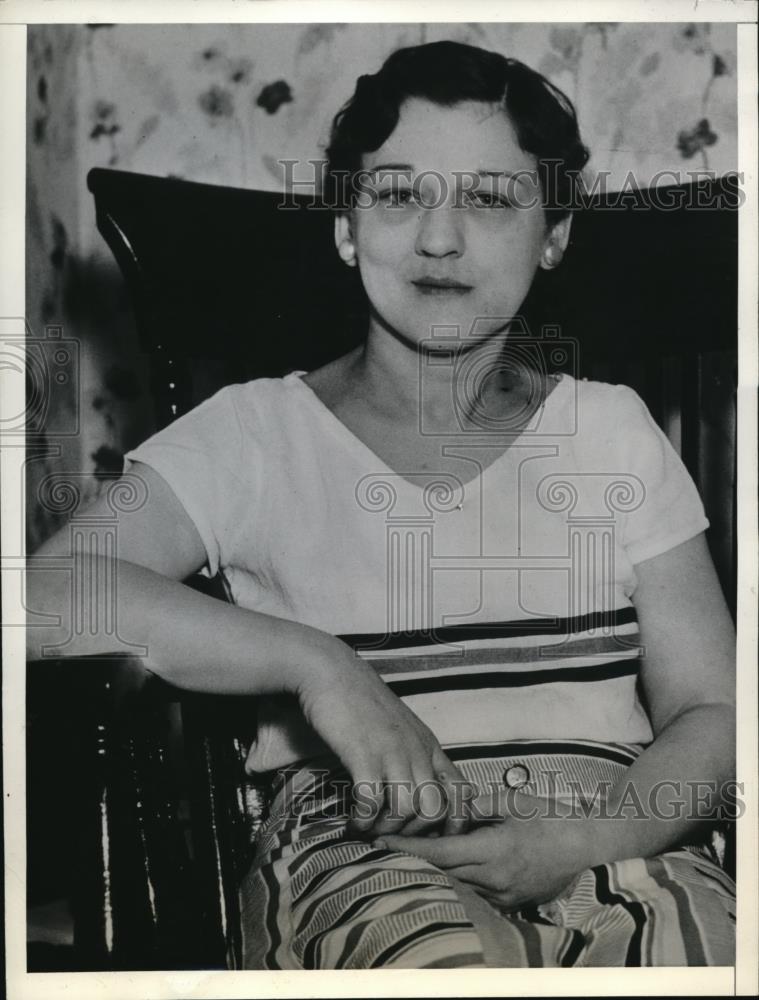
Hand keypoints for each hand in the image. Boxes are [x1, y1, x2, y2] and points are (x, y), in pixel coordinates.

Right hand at [295, 643, 473, 838]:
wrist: (332, 671)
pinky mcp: (363, 753)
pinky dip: (363, 818)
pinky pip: (372, 801)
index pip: (462, 791)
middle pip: (435, 809)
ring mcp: (391, 752)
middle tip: (392, 833)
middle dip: (414, 832)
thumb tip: (419, 789)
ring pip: (406, 809)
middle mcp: (416, 751)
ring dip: (386, 828)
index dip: (454, 822)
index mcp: (429, 746)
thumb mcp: (400, 727)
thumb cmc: (362, 701)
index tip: (431, 835)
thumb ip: (413, 754)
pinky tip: (354, 818)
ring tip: (370, 827)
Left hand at [377, 789, 598, 911]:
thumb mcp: (515, 801)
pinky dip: (456, 882)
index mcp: (494, 850)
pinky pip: (474, 893)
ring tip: (404, 859)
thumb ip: (480, 803)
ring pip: (456, 886)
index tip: (380, 842)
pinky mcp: (511, 903)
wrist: (591, 849)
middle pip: (442, 873)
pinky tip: (443, 870)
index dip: (408, 848)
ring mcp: (503, 895)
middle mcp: (495, 879)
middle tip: (381, 849)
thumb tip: (450, 802)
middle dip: (412, 862)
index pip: (441, 853)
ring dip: (432, 874)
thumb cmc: (554, 819)